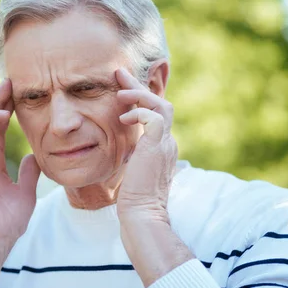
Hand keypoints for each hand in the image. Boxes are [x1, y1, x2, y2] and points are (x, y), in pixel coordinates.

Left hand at [114, 68, 177, 223]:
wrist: (141, 213)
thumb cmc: (132, 197)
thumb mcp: (131, 169)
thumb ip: (131, 155)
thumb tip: (123, 149)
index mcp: (161, 147)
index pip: (155, 114)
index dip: (140, 100)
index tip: (122, 89)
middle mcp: (167, 142)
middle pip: (159, 103)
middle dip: (138, 86)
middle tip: (119, 73)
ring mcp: (165, 144)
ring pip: (160, 105)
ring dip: (139, 94)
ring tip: (119, 91)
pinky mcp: (157, 146)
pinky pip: (153, 117)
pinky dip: (138, 112)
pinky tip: (122, 118)